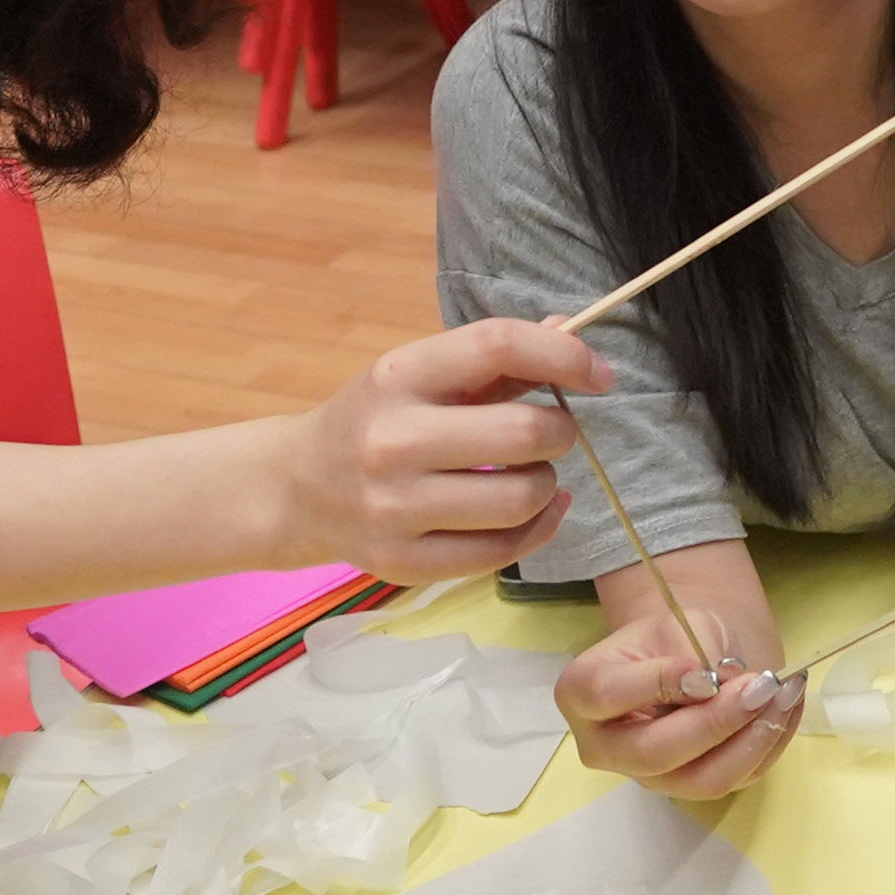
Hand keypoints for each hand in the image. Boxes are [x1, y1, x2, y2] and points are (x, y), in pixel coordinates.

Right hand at [274, 318, 596, 582]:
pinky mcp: (404, 563)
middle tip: (552, 433)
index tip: (599, 375)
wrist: (295, 487)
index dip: (565, 354)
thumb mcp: (418, 375)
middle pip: (524, 433)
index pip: (498, 345)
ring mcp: (394, 508)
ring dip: (548, 484)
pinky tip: (536, 512)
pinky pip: (502, 552)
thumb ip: (493, 358)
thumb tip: (569, 331)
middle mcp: (392, 440)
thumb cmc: (373, 419)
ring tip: (532, 474)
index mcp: (398, 375)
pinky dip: (537, 529)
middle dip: (560, 432)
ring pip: (521, 498)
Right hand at [557, 596, 802, 797]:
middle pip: (654, 752)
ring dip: (751, 739)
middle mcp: (605, 746)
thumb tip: (718, 686)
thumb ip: (692, 653)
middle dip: (715, 721)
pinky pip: (736, 779)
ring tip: (783, 693)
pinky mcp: (692, 788)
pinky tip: (786, 707)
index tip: (707, 671)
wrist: (691, 654)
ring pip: (701, 780)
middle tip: (760, 685)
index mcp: (581, 692)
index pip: (608, 695)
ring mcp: (649, 776)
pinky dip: (769, 744)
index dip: (659, 684)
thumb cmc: (673, 633)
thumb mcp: (677, 623)